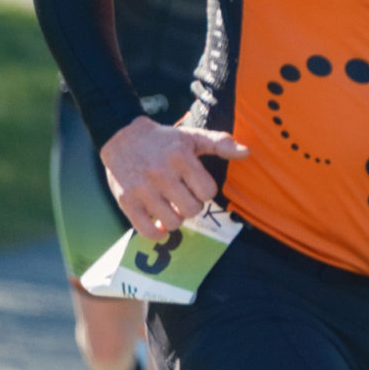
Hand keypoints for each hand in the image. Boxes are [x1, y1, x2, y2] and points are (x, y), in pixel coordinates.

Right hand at [101, 116, 248, 240]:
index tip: (196, 186)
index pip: (208, 191)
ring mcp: (142, 189)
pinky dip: (158, 233)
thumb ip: (221, 143)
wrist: (122, 137)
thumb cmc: (164, 140)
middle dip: (192, 206)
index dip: (205, 192)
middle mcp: (161, 174)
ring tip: (171, 207)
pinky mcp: (126, 201)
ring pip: (172, 222)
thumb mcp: (193, 136)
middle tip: (184, 197)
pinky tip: (159, 223)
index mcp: (181, 157)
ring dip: (176, 219)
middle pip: (192, 209)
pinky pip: (147, 231)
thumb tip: (246, 152)